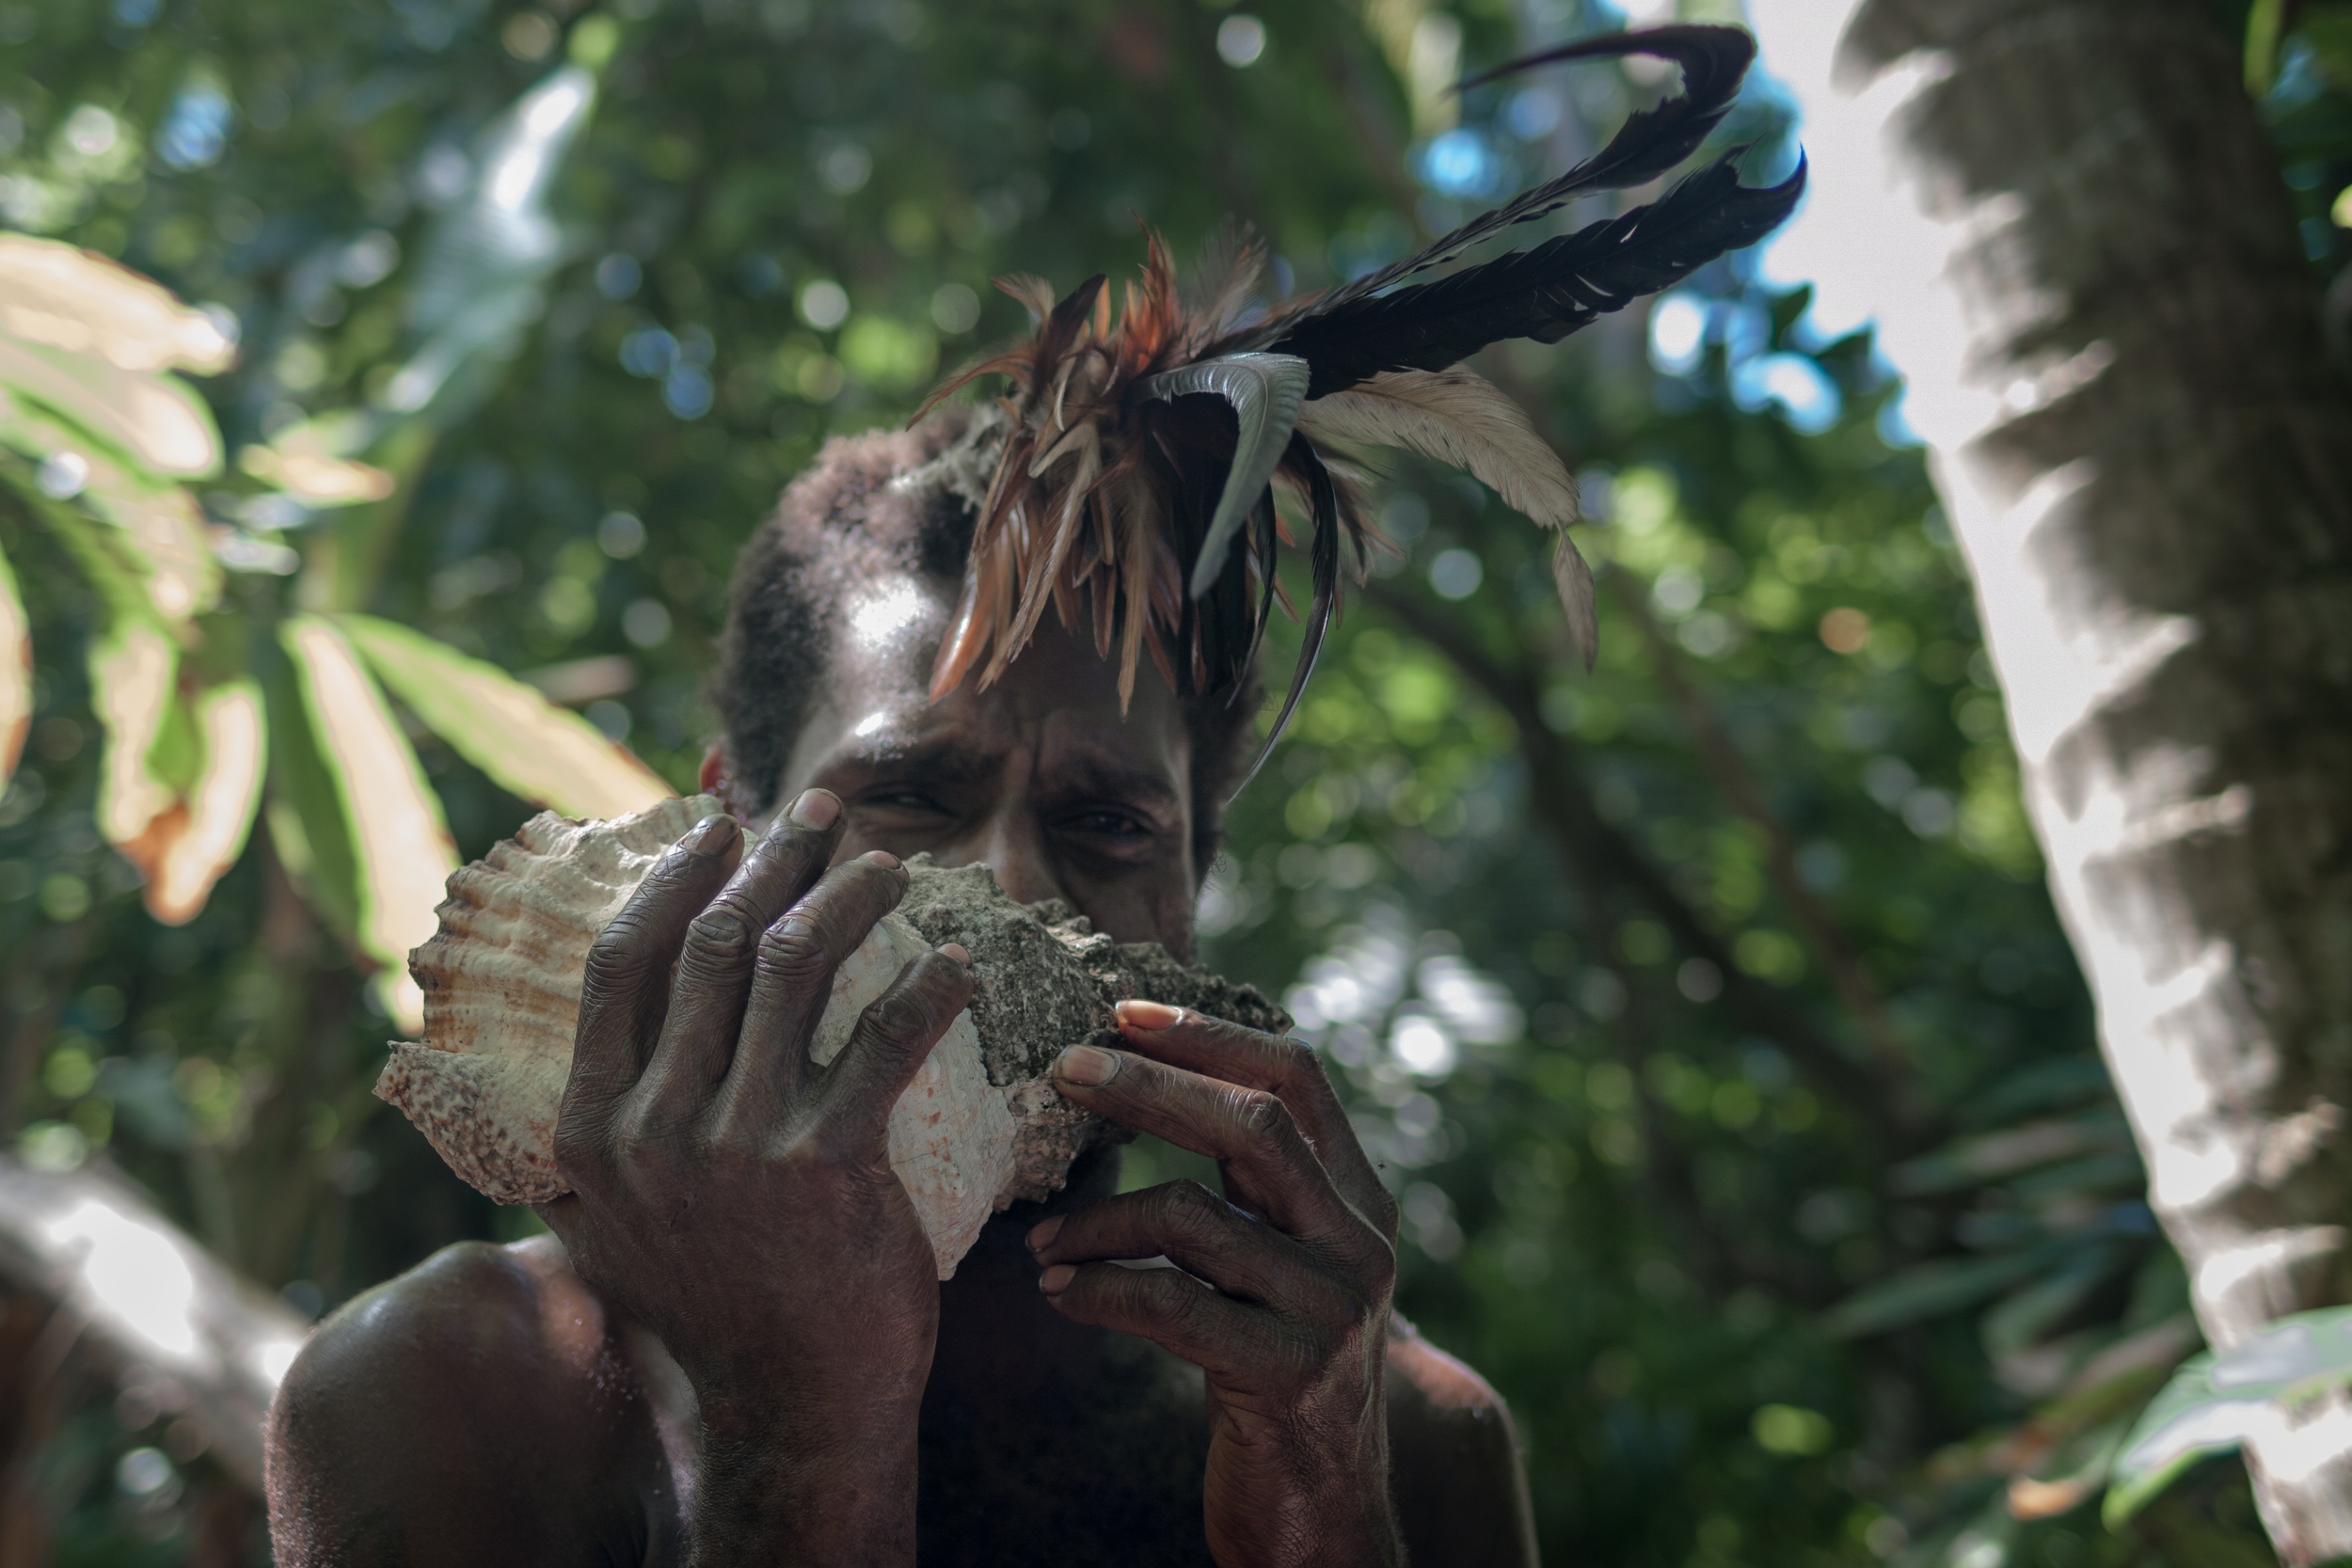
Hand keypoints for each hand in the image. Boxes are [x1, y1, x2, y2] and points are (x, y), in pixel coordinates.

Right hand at [538, 790, 973, 1563]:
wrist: (789, 1408)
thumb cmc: (715, 1304)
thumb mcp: (611, 1226)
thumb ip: (590, 1137)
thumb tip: (595, 1033)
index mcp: (585, 1132)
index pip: (620, 965)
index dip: (671, 878)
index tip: (716, 825)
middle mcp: (647, 1132)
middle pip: (711, 946)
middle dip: (770, 858)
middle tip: (820, 812)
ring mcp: (733, 1149)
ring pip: (790, 970)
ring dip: (847, 896)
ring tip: (890, 864)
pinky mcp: (824, 1168)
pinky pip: (880, 1041)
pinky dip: (923, 988)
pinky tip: (951, 962)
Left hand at [1028, 1002, 1402, 1567]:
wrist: (1322, 1524)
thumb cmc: (1275, 1380)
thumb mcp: (1283, 1268)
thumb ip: (1253, 1188)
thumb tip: (1160, 1079)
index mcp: (1360, 1202)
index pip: (1297, 1078)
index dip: (1211, 1033)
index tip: (1124, 1012)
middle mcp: (1360, 1245)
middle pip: (1252, 1124)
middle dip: (1147, 1087)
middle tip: (1061, 1070)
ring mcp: (1332, 1311)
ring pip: (1193, 1217)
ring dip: (1095, 1220)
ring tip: (1040, 1240)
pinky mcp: (1291, 1377)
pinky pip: (1171, 1305)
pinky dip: (1098, 1290)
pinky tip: (1057, 1294)